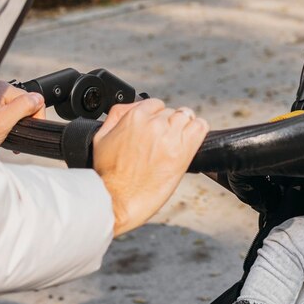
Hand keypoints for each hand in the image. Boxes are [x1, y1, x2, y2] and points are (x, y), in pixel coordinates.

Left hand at [0, 81, 45, 152]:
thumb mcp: (3, 123)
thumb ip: (23, 107)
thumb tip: (38, 99)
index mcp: (2, 88)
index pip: (32, 99)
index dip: (34, 117)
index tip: (27, 131)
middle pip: (24, 104)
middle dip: (23, 121)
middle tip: (12, 136)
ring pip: (16, 110)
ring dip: (15, 125)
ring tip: (4, 136)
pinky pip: (6, 114)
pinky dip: (6, 125)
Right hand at [92, 99, 207, 236]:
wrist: (117, 200)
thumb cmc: (108, 174)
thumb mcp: (102, 137)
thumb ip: (118, 114)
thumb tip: (133, 104)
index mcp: (135, 117)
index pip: (156, 104)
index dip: (156, 116)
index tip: (155, 128)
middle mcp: (155, 124)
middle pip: (172, 112)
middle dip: (168, 124)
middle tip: (162, 141)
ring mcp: (171, 137)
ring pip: (187, 117)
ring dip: (183, 127)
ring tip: (176, 142)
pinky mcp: (184, 152)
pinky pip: (201, 127)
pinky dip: (198, 131)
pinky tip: (190, 141)